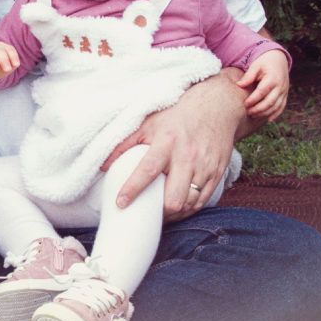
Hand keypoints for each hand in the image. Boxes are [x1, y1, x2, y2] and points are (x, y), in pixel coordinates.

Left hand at [103, 71, 247, 219]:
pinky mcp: (217, 174)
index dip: (133, 189)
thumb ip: (124, 144)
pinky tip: (176, 209)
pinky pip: (202, 202)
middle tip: (146, 211)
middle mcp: (188, 157)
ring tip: (159, 213)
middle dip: (159, 210)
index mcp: (167, 142)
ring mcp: (205, 167)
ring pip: (189, 204)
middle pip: (174, 197)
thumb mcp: (148, 123)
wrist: (215, 106)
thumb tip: (103, 166)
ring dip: (173, 213)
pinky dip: (188, 210)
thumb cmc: (177, 115)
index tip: (120, 203)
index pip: (148, 170)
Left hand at [237, 51, 289, 120]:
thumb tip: (239, 85)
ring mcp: (284, 91)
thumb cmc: (264, 63)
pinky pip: (282, 106)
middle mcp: (280, 86)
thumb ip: (248, 76)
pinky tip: (268, 119)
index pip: (262, 92)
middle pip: (270, 101)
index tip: (245, 104)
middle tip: (248, 112)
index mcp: (272, 78)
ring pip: (276, 106)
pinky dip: (276, 114)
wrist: (278, 60)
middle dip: (258, 109)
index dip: (253, 99)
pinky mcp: (285, 95)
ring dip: (265, 113)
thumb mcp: (256, 66)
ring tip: (253, 116)